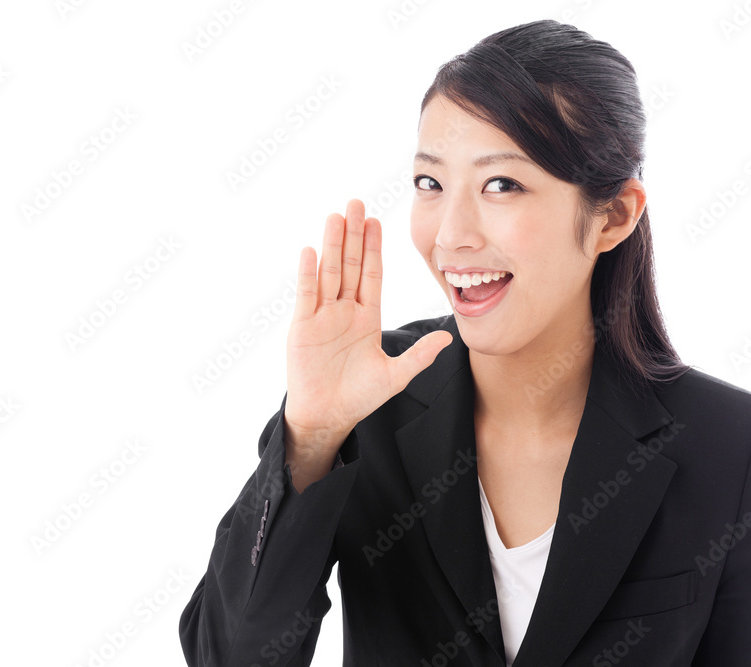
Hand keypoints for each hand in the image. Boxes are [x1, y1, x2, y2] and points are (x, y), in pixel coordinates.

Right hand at [283, 198, 452, 457]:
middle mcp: (344, 311)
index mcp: (367, 317)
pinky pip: (307, 295)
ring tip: (335, 216)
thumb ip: (419, 355)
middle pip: (349, 265)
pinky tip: (311, 251)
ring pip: (329, 272)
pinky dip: (309, 274)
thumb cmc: (358, 397)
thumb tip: (448, 338)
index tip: (377, 221)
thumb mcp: (395, 376)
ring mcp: (322, 316)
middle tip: (356, 203)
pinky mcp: (303, 327)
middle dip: (353, 235)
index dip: (374, 248)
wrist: (327, 417)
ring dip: (332, 245)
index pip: (371, 274)